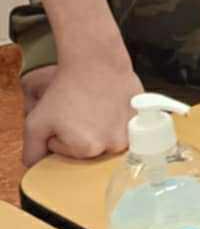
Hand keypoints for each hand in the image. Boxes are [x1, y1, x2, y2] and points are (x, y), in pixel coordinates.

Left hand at [22, 57, 141, 166]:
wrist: (95, 61)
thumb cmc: (66, 88)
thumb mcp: (35, 121)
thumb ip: (31, 150)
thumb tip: (34, 168)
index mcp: (88, 149)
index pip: (65, 151)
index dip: (59, 134)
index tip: (64, 116)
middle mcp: (113, 145)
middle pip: (89, 148)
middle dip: (80, 134)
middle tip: (78, 111)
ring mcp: (131, 132)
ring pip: (107, 138)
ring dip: (100, 128)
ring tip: (94, 107)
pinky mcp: (140, 119)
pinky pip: (125, 127)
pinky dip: (116, 119)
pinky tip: (108, 105)